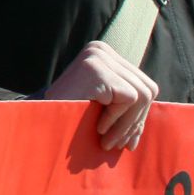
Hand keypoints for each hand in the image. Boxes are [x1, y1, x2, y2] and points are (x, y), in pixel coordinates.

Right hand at [43, 40, 159, 151]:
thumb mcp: (99, 103)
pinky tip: (97, 128)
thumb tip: (159, 109)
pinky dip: (117, 120)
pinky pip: (130, 99)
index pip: (142, 84)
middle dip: (137, 122)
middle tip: (119, 145)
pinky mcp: (98, 70)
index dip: (139, 116)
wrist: (34, 119)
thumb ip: (122, 100)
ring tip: (107, 141)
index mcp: (103, 54)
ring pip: (142, 95)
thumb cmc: (64, 116)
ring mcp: (99, 57)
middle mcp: (101, 50)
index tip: (127, 141)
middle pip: (148, 88)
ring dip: (127, 125)